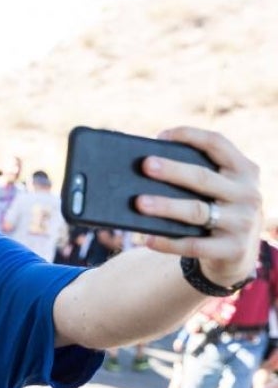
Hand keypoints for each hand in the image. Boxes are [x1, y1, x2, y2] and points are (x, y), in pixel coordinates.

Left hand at [133, 127, 262, 287]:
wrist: (239, 251)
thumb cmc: (216, 207)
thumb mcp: (219, 187)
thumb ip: (197, 174)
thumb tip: (146, 166)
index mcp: (244, 170)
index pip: (218, 144)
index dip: (190, 136)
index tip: (160, 136)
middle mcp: (248, 193)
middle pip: (203, 178)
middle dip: (173, 171)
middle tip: (144, 165)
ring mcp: (243, 222)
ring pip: (197, 211)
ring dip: (166, 206)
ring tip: (139, 203)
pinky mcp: (234, 249)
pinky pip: (195, 245)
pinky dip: (169, 242)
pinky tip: (147, 238)